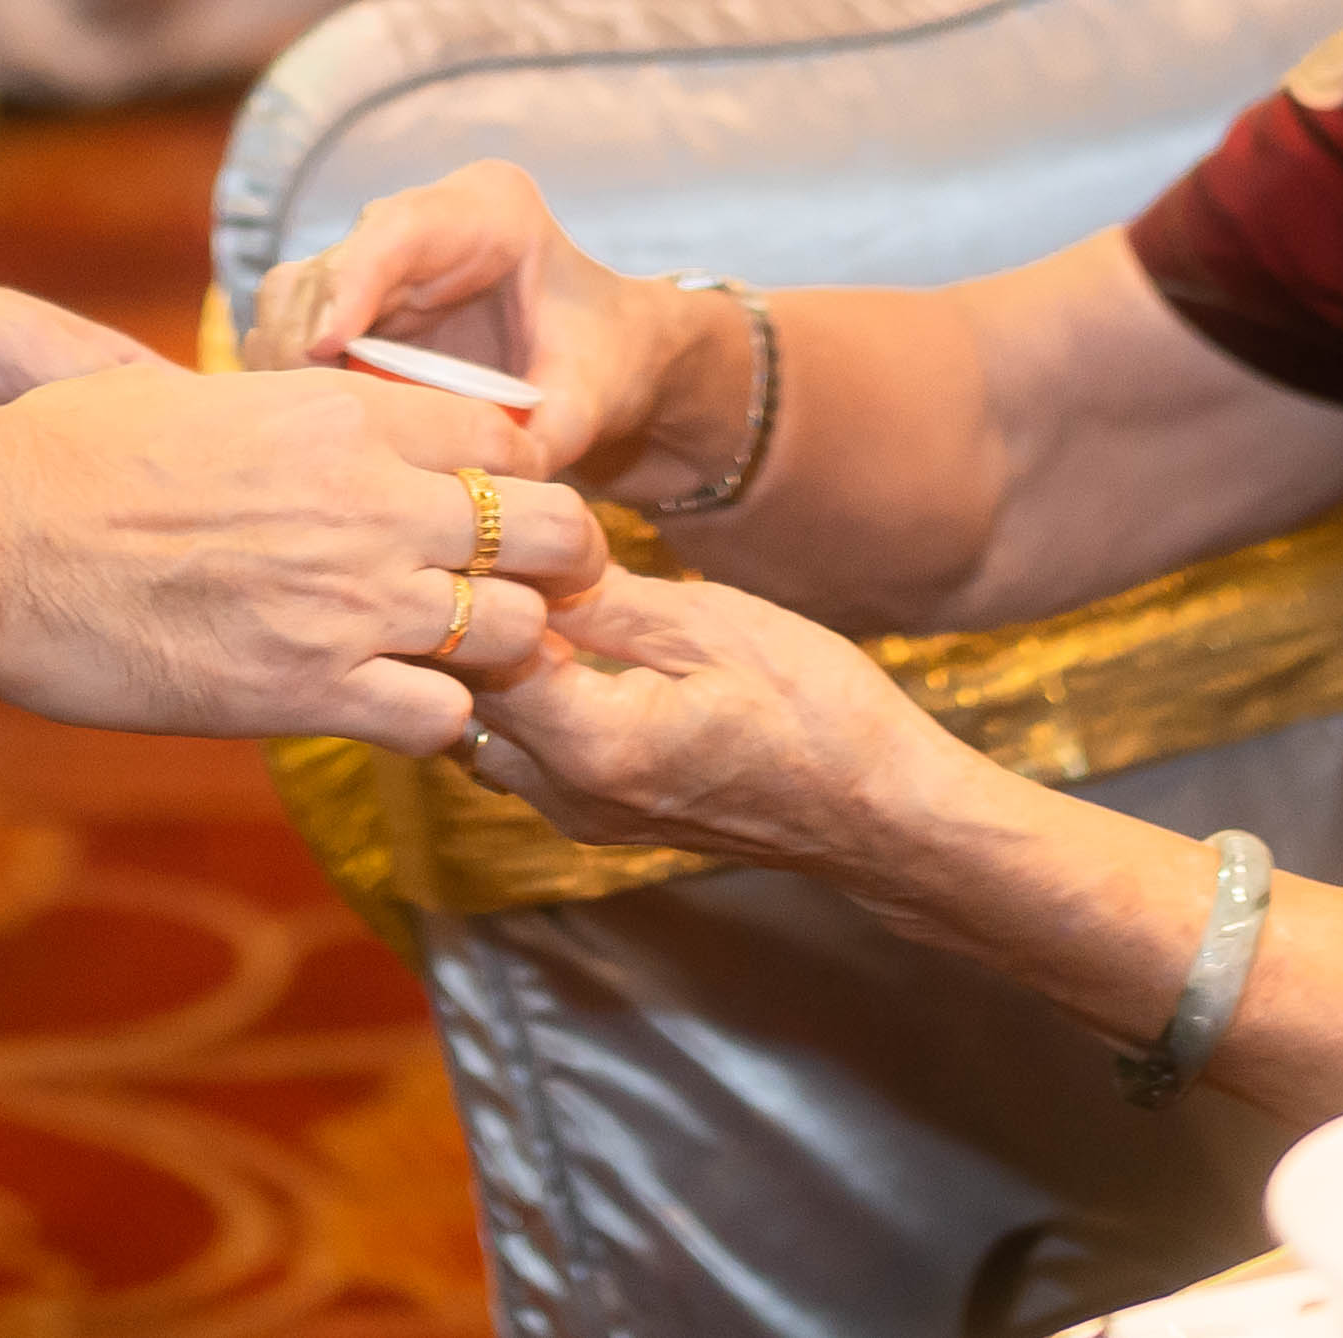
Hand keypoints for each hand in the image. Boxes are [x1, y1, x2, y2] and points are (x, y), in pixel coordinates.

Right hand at [0, 365, 608, 755]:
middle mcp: (369, 503)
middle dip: (556, 562)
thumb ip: (268, 410)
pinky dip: (440, 724)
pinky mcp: (312, 693)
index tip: (499, 503)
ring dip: (502, 651)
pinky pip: (441, 719)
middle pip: (549, 529)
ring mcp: (350, 602)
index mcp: (340, 413)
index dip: (515, 471)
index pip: (501, 431)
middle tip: (528, 588)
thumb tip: (275, 410)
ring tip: (468, 661)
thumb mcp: (188, 396)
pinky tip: (404, 714)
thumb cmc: (62, 457)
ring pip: (515, 632)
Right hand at [251, 157, 718, 491]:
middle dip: (306, 338)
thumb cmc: (605, 363)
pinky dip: (291, 376)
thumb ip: (545, 438)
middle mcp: (421, 220)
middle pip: (333, 263)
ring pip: (297, 294)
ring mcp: (380, 259)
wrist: (605, 359)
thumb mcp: (588, 400)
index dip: (353, 282)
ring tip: (300, 431)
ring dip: (289, 362)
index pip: (400, 229)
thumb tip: (479, 489)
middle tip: (298, 411)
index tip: (324, 346)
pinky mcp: (354, 303)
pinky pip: (294, 327)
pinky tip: (303, 428)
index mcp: (489, 209)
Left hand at [461, 571, 972, 879]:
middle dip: (465, 623)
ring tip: (512, 588)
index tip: (479, 526)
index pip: (474, 658)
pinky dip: (520, 698)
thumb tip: (517, 551)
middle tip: (479, 547)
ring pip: (484, 730)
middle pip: (465, 699)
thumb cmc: (816, 710)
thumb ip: (601, 599)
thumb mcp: (710, 625)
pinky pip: (522, 752)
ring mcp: (580, 816)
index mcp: (595, 746)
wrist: (877, 812)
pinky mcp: (598, 816)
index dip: (471, 585)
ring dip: (488, 664)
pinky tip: (550, 640)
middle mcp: (569, 797)